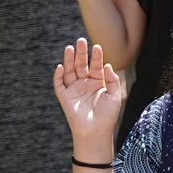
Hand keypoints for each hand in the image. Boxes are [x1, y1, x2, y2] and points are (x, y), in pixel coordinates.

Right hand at [53, 37, 122, 151]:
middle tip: (80, 41)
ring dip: (69, 60)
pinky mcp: (65, 97)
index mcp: (97, 83)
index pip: (95, 66)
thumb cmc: (108, 115)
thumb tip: (108, 65)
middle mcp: (85, 84)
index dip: (96, 57)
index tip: (97, 46)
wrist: (97, 131)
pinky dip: (58, 76)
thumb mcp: (115, 95)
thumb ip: (112, 79)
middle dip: (81, 53)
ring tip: (70, 48)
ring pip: (70, 71)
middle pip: (81, 65)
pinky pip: (59, 85)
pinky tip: (61, 67)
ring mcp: (74, 90)